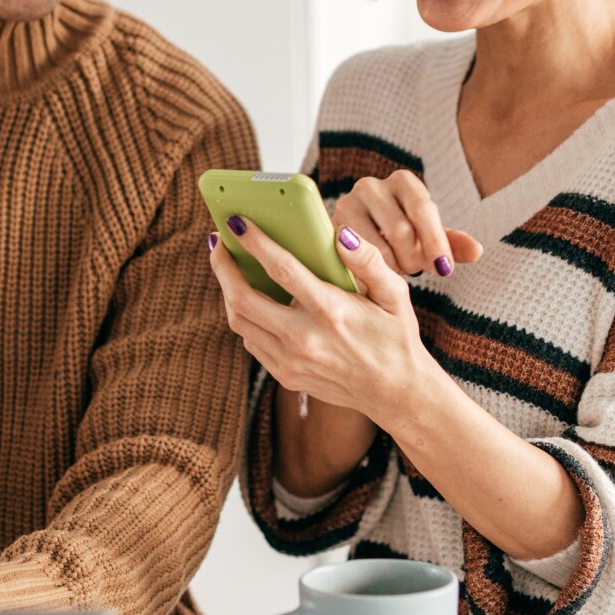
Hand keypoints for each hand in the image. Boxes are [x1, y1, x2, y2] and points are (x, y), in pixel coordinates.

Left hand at [208, 215, 440, 423]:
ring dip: (227, 290)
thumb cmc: (396, 336)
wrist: (396, 393)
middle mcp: (304, 338)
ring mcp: (291, 361)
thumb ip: (369, 261)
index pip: (281, 269)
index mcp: (331, 311)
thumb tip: (340, 234)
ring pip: (240, 321)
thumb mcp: (395, 294)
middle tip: (218, 241)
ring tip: (227, 266)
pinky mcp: (286, 375)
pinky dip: (244, 317)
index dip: (255, 242)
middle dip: (224, 265)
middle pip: (243, 298)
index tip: (236, 221)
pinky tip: (247, 298)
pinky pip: (251, 341)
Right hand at [332, 171, 482, 276]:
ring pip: (376, 245)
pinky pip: (355, 256)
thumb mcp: (429, 240)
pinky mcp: (330, 225)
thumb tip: (477, 251)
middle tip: (414, 270)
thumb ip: (452, 244)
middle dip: (413, 258)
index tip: (444, 270)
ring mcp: (347, 203)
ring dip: (392, 266)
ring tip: (396, 268)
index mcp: (403, 181)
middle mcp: (372, 185)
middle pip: (400, 230)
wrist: (358, 242)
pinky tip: (376, 272)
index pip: (424, 209)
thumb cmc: (402, 239)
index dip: (436, 242)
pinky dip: (370, 268)